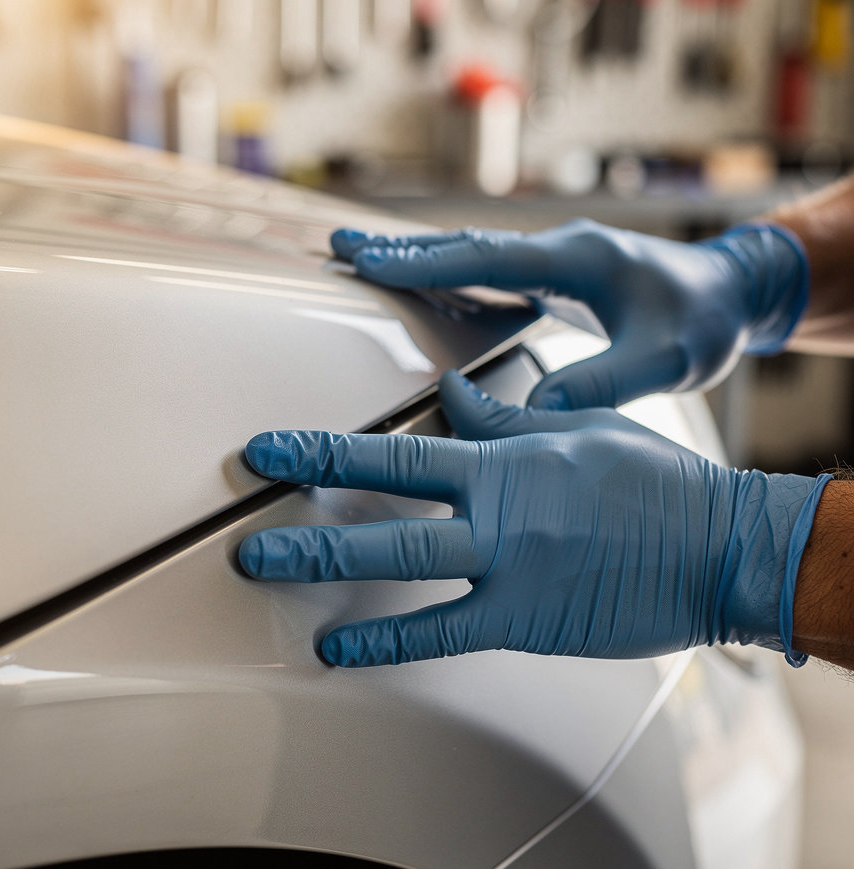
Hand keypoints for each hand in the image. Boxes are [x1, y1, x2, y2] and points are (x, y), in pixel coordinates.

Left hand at [240, 371, 827, 667]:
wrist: (716, 548)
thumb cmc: (653, 484)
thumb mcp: (577, 430)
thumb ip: (505, 419)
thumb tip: (454, 393)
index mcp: (504, 457)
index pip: (397, 447)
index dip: (325, 447)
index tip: (271, 446)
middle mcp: (494, 507)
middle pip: (382, 500)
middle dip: (306, 503)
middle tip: (244, 506)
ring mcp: (504, 564)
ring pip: (398, 559)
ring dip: (324, 561)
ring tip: (262, 567)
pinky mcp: (521, 617)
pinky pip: (439, 631)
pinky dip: (383, 640)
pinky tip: (334, 648)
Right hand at [332, 220, 807, 409]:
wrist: (734, 295)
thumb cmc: (705, 322)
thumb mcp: (667, 360)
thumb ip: (603, 382)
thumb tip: (534, 415)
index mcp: (577, 261)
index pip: (486, 259)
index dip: (425, 264)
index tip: (370, 264)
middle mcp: (559, 251)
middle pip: (464, 247)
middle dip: (400, 250)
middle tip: (340, 250)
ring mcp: (554, 261)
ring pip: (471, 256)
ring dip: (416, 259)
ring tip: (360, 261)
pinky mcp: (555, 279)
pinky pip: (488, 274)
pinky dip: (446, 277)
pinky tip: (420, 289)